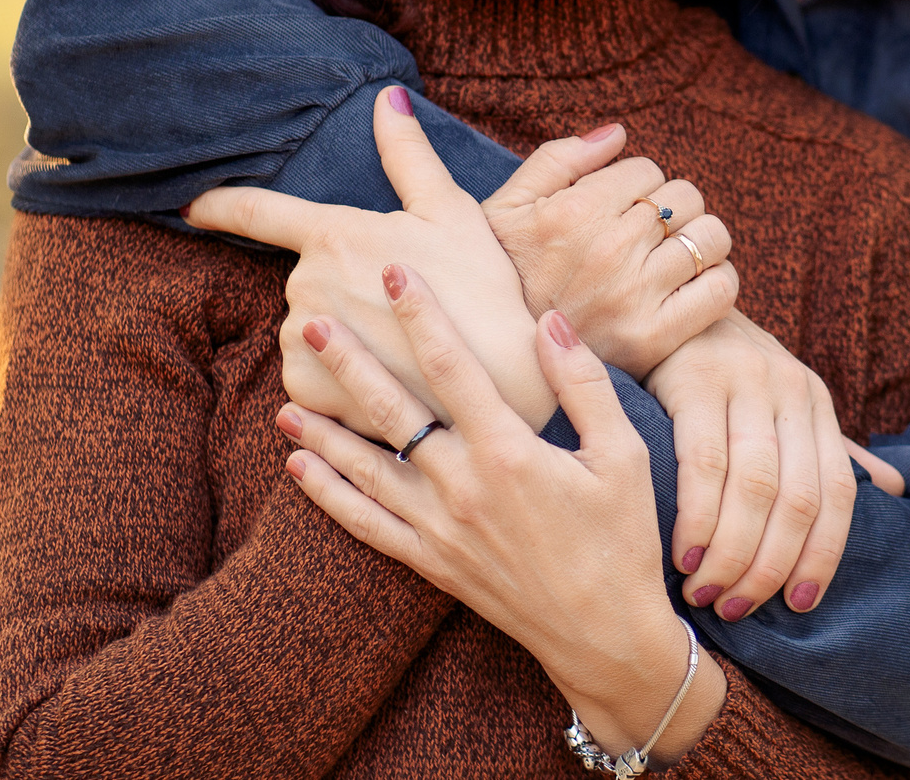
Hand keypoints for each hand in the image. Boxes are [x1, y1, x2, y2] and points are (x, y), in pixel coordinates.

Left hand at [189, 86, 572, 429]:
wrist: (497, 378)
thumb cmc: (481, 286)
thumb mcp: (449, 211)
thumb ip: (407, 154)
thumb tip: (388, 95)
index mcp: (334, 235)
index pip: (258, 212)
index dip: (220, 206)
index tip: (190, 207)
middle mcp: (305, 285)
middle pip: (306, 281)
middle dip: (341, 288)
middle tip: (398, 305)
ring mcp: (301, 340)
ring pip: (308, 330)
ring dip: (340, 336)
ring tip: (395, 347)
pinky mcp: (304, 388)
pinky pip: (307, 375)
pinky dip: (336, 377)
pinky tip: (379, 376)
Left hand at [282, 268, 726, 763]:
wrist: (607, 636)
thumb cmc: (624, 539)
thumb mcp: (623, 454)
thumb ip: (583, 382)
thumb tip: (548, 320)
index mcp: (509, 452)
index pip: (452, 366)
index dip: (420, 315)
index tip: (393, 272)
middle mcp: (463, 487)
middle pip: (393, 411)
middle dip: (349, 363)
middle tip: (310, 322)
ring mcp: (441, 529)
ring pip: (367, 468)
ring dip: (324, 431)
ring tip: (285, 397)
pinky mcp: (432, 563)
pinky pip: (368, 525)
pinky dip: (330, 496)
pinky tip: (301, 468)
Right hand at [483, 128, 740, 377]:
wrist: (498, 356)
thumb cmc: (505, 273)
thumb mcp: (508, 206)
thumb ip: (559, 159)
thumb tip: (618, 133)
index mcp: (575, 213)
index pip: (646, 170)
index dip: (636, 185)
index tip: (619, 209)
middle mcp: (609, 250)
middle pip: (683, 198)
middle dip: (668, 208)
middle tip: (647, 234)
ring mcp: (634, 296)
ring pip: (709, 237)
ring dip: (699, 239)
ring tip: (672, 254)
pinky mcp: (654, 337)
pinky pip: (720, 289)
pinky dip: (718, 279)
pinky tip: (694, 282)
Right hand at [645, 311, 901, 620]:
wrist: (665, 307)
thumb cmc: (723, 372)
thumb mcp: (784, 404)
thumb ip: (830, 450)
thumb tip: (897, 491)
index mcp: (816, 404)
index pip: (837, 493)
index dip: (823, 556)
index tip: (798, 606)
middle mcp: (790, 391)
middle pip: (796, 499)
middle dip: (769, 566)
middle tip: (736, 609)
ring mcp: (744, 382)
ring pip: (753, 487)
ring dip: (731, 553)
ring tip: (706, 593)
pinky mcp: (695, 380)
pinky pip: (703, 463)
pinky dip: (697, 519)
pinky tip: (684, 554)